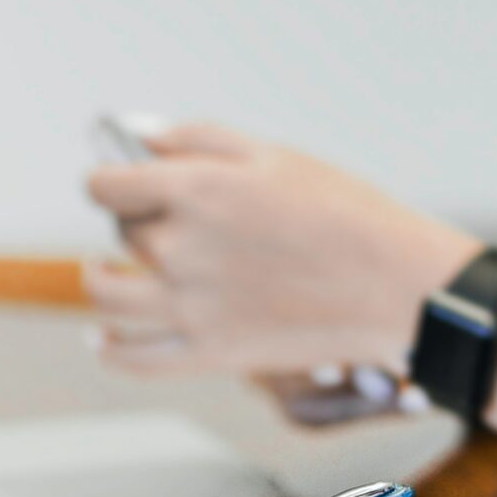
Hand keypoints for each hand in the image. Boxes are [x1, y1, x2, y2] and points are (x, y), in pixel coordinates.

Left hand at [81, 123, 480, 375]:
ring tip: (106, 272)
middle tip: (164, 220)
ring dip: (100, 281)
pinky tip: (105, 336)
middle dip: (135, 220)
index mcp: (196, 191)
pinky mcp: (208, 353)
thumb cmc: (344, 214)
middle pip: (122, 232)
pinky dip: (111, 349)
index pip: (107, 185)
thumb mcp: (273, 156)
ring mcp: (191, 307)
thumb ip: (197, 140)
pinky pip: (133, 359)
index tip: (116, 181)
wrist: (396, 286)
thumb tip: (138, 138)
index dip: (108, 178)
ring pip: (107, 297)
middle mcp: (182, 249)